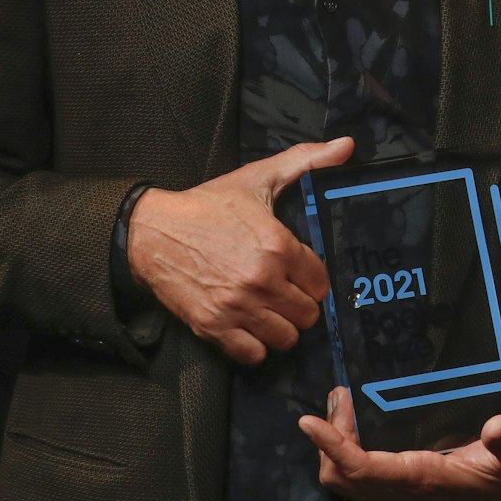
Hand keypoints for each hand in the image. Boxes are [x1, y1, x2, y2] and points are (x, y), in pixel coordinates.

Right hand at [126, 136, 353, 364]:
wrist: (153, 232)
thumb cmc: (209, 205)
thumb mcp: (259, 177)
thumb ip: (306, 161)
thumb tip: (347, 146)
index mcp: (278, 246)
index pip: (321, 283)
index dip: (314, 278)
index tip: (301, 273)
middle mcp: (261, 280)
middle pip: (308, 314)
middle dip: (302, 304)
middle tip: (287, 292)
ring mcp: (237, 307)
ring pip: (286, 338)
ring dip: (283, 326)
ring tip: (272, 310)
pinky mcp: (213, 327)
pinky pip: (253, 354)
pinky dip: (256, 345)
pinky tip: (251, 326)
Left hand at [298, 387, 500, 500]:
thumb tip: (496, 426)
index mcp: (422, 480)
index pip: (363, 469)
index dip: (334, 447)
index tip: (309, 421)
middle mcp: (400, 491)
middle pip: (340, 477)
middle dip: (328, 441)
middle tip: (339, 397)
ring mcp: (395, 493)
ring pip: (343, 478)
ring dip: (333, 444)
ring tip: (342, 403)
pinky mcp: (397, 487)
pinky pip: (356, 475)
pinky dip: (344, 450)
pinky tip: (356, 421)